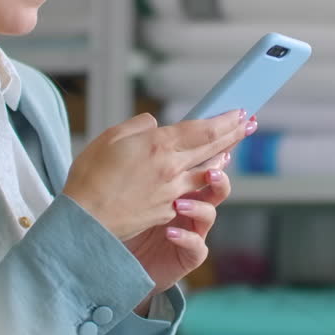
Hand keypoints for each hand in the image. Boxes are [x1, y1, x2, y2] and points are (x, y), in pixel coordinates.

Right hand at [62, 109, 248, 240]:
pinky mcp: (166, 211)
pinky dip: (200, 182)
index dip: (225, 120)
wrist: (86, 222)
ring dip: (221, 159)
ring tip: (231, 151)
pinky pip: (189, 192)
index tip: (239, 112)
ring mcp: (172, 192)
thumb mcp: (109, 138)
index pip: (203, 129)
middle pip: (212, 148)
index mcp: (159, 145)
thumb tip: (154, 123)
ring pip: (206, 172)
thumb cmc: (90, 177)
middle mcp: (172, 168)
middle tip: (248, 124)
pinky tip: (202, 179)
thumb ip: (137, 126)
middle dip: (233, 134)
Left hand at [123, 154, 233, 307]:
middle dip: (218, 177)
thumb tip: (154, 123)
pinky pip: (195, 246)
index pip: (201, 160)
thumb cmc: (121, 213)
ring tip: (181, 202)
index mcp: (179, 182)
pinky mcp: (186, 254)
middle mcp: (189, 204)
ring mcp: (190, 229)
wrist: (113, 252)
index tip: (220, 140)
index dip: (215, 148)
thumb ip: (143, 148)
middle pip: (214, 186)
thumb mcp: (127, 174)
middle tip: (212, 171)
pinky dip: (186, 238)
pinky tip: (170, 233)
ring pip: (208, 215)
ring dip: (199, 207)